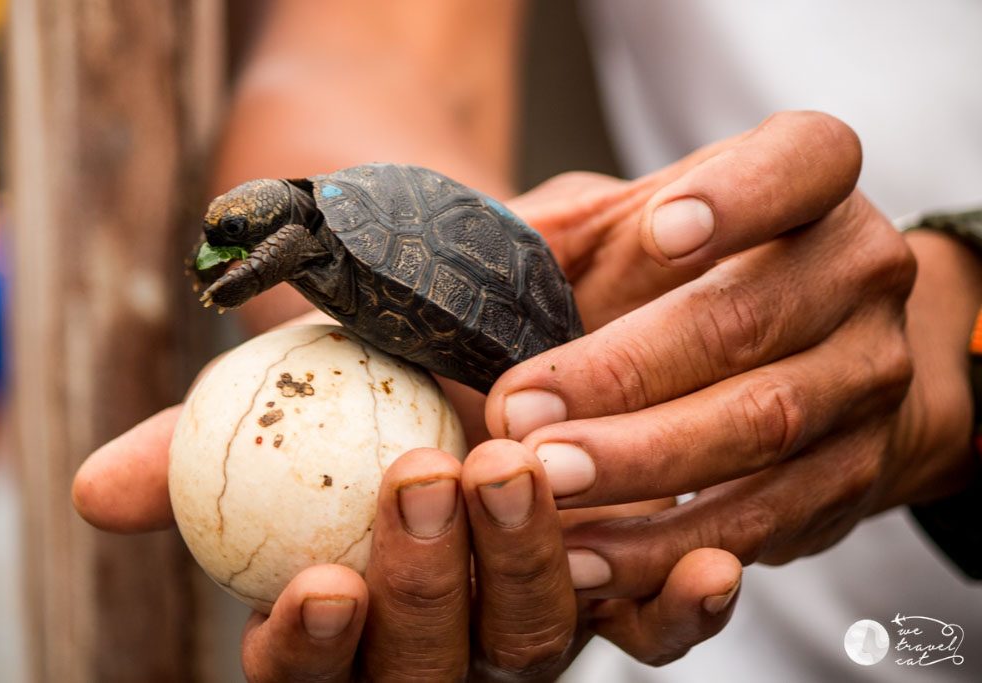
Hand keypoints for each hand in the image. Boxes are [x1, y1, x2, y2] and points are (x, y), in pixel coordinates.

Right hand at [73, 402, 740, 678]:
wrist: (449, 336)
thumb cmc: (348, 377)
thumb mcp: (277, 397)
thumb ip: (195, 451)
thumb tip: (96, 490)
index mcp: (350, 617)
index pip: (316, 668)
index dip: (312, 648)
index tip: (319, 582)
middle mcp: (446, 639)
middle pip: (435, 665)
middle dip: (430, 586)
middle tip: (430, 480)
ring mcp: (535, 621)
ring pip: (537, 639)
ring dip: (534, 566)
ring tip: (523, 470)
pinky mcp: (622, 593)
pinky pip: (653, 622)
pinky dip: (679, 603)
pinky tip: (708, 560)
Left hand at [478, 112, 954, 651]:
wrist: (803, 362)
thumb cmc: (682, 280)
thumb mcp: (622, 231)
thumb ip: (554, 234)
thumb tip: (442, 264)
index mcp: (811, 185)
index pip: (806, 160)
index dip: (741, 195)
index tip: (660, 232)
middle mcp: (858, 276)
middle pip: (752, 318)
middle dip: (629, 372)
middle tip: (520, 415)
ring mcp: (866, 380)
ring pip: (759, 428)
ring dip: (642, 465)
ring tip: (543, 486)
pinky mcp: (850, 477)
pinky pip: (759, 522)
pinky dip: (664, 547)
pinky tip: (583, 556)